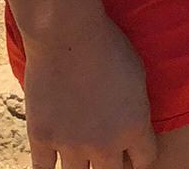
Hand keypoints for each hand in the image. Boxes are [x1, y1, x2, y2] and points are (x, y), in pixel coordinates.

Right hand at [22, 11, 158, 168]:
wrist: (68, 33)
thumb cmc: (108, 44)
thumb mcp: (138, 73)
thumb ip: (137, 107)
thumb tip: (134, 125)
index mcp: (134, 127)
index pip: (145, 160)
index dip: (140, 154)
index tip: (133, 148)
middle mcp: (105, 145)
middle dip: (113, 164)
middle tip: (106, 151)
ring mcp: (72, 145)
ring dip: (82, 168)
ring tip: (81, 153)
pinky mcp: (43, 139)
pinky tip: (53, 162)